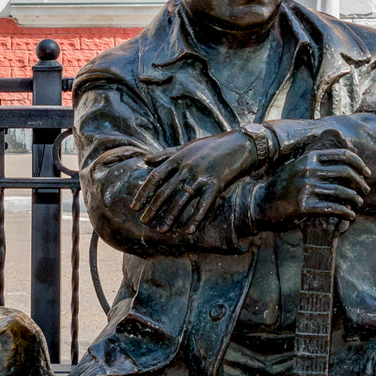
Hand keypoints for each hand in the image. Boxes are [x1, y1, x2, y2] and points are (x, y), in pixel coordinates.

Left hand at [127, 131, 256, 230]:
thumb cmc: (211, 146)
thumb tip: (145, 161)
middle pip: (165, 190)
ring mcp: (201, 176)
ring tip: (162, 229)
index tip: (134, 206)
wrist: (240, 144)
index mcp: (178, 158)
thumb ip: (165, 154)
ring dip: (170, 216)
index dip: (143, 192)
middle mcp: (187, 167)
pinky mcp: (216, 184)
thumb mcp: (186, 147)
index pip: (155, 177)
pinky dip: (196, 218)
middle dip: (153, 207)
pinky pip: (204, 204)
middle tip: (144, 221)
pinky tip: (189, 230)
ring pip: (182, 199)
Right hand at [248, 148, 369, 231]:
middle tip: (365, 190)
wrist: (261, 204)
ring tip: (357, 204)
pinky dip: (345, 213)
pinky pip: (332, 208)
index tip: (366, 174)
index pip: (343, 155)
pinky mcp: (304, 206)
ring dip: (355, 199)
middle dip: (360, 182)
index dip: (359, 164)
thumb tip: (348, 154)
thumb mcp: (299, 166)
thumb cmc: (284, 186)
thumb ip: (318, 161)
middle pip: (345, 172)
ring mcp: (305, 187)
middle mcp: (308, 170)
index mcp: (310, 157)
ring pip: (341, 192)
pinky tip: (350, 216)